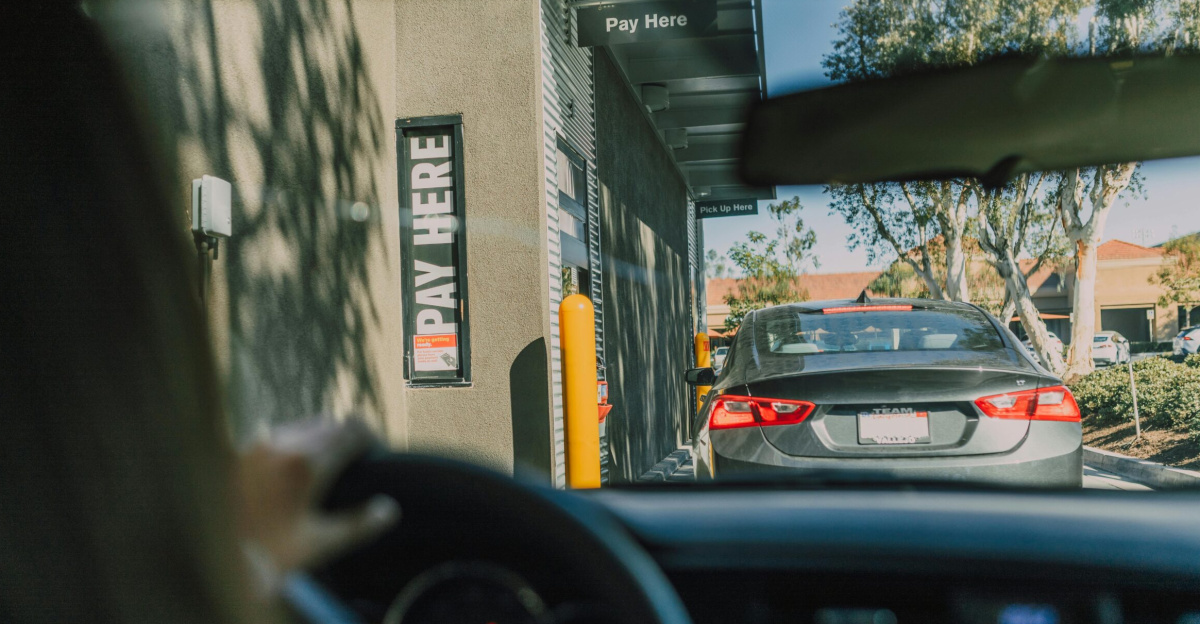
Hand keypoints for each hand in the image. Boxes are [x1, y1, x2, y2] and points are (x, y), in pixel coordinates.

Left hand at [235, 418, 399, 592]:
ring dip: (320, 438)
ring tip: (326, 464)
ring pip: (304, 425)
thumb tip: (390, 509)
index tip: (375, 452)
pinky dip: (293, 443)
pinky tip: (295, 467)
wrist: (220, 561)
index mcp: (307, 464)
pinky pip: (279, 434)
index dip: (369, 438)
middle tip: (354, 460)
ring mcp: (259, 445)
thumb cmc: (274, 555)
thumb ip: (360, 525)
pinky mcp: (243, 451)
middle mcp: (283, 445)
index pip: (352, 430)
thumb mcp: (322, 543)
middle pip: (330, 423)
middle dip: (346, 437)